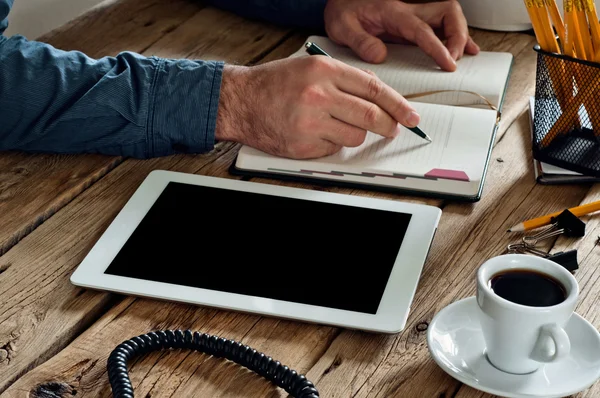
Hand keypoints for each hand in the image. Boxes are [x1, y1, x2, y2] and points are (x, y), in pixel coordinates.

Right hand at [215, 57, 419, 158]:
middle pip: (370, 116)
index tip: (411, 115)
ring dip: (355, 135)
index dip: (397, 104)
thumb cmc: (274, 84)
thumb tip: (376, 92)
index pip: (373, 89)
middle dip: (389, 126)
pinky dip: (332, 144)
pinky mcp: (303, 145)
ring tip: (337, 126)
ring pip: (355, 136)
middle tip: (394, 129)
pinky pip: (334, 149)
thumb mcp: (310, 67)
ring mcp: (310, 123)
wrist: (240, 101)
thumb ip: (344, 78)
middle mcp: (318, 95)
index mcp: (323, 71)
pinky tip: (316, 133)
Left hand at [324, 0, 479, 70]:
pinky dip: (455, 36)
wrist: (340, 3)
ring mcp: (413, 16)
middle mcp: (408, 11)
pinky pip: (440, 25)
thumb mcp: (343, 27)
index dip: (438, 46)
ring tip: (464, 56)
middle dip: (457, 35)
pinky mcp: (412, 23)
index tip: (448, 63)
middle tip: (454, 60)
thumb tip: (380, 55)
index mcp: (393, 13)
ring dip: (460, 34)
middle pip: (446, 13)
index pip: (422, 29)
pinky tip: (465, 49)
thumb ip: (360, 41)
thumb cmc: (342, 12)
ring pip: (448, 16)